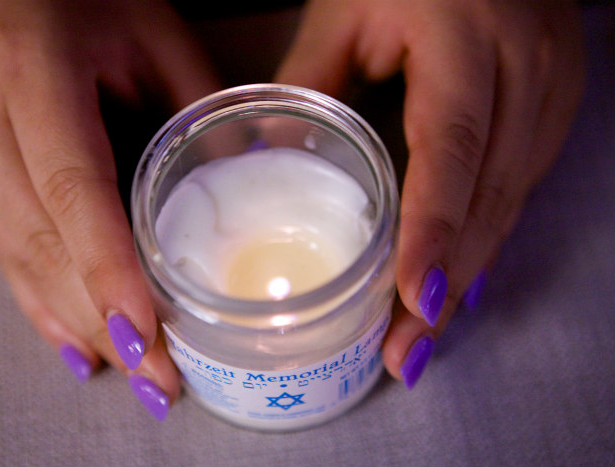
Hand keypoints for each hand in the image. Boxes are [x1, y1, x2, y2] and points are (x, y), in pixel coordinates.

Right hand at [0, 0, 219, 418]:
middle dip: (102, 318)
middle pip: (42, 240)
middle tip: (158, 378)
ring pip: (16, 257)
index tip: (148, 333)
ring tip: (130, 373)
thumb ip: (195, 99)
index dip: (109, 268)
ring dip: (74, 321)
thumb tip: (247, 171)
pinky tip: (75, 342)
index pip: (72, 189)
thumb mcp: (149, 29)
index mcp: (33, 74)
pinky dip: (38, 303)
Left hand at [276, 0, 584, 386]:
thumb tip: (270, 155)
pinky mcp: (557, 98)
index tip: (410, 300)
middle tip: (406, 348)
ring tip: (422, 330)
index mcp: (462, 39)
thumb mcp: (342, 11)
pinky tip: (460, 275)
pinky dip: (488, 234)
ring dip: (469, 270)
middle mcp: (523, 66)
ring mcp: (551, 84)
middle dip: (448, 279)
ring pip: (511, 197)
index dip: (432, 230)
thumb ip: (307, 80)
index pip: (449, 148)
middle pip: (488, 192)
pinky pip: (523, 181)